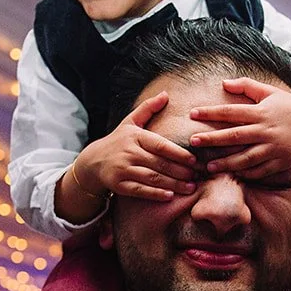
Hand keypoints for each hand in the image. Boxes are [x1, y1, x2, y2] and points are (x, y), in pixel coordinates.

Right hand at [76, 92, 199, 201]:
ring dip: (173, 184)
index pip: (161, 145)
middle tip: (197, 177)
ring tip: (190, 188)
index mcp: (135, 137)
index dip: (179, 154)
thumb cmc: (118, 141)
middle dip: (180, 171)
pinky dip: (156, 194)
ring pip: (152, 178)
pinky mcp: (119, 185)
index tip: (194, 161)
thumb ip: (148, 108)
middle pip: (159, 163)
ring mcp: (123, 169)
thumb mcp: (130, 122)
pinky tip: (170, 196)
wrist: (93, 161)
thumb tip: (165, 94)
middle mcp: (128, 153)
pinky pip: (140, 191)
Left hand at [188, 78, 290, 176]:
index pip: (231, 112)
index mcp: (261, 112)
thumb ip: (246, 86)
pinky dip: (246, 173)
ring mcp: (274, 148)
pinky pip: (260, 170)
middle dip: (212, 139)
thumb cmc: (287, 105)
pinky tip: (232, 174)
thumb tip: (223, 83)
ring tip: (209, 166)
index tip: (192, 114)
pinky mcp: (281, 162)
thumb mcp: (269, 92)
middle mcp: (266, 130)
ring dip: (226, 163)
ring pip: (246, 158)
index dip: (211, 113)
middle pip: (235, 136)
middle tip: (193, 142)